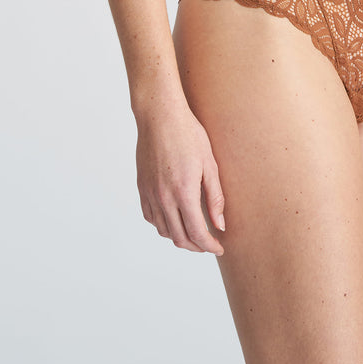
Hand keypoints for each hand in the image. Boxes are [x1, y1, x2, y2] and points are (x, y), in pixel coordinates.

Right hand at [135, 99, 225, 254]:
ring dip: (179, 237)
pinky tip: (173, 218)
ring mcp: (150, 194)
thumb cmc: (188, 134)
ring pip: (164, 230)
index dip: (209, 245)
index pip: (197, 233)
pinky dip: (163, 225)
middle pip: (179, 237)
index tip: (219, 247)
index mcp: (183, 193)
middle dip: (196, 246)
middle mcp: (164, 198)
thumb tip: (220, 224)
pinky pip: (151, 217)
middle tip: (209, 243)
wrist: (160, 116)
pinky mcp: (142, 188)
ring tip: (194, 232)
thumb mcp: (209, 163)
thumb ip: (215, 197)